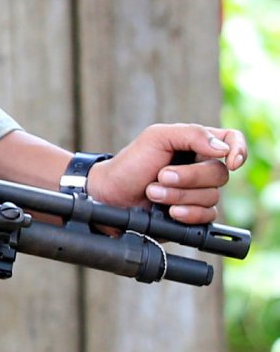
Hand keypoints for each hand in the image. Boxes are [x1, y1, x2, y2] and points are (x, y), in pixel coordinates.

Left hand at [85, 124, 246, 224]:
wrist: (111, 194)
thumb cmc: (130, 163)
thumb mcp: (156, 137)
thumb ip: (191, 135)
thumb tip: (223, 149)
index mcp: (197, 144)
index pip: (232, 141)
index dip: (239, 150)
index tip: (230, 161)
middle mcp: (201, 167)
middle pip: (219, 174)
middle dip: (188, 177)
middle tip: (160, 176)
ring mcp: (198, 192)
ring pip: (211, 197)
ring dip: (179, 195)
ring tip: (153, 192)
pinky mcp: (194, 213)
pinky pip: (207, 216)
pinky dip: (187, 213)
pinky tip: (169, 211)